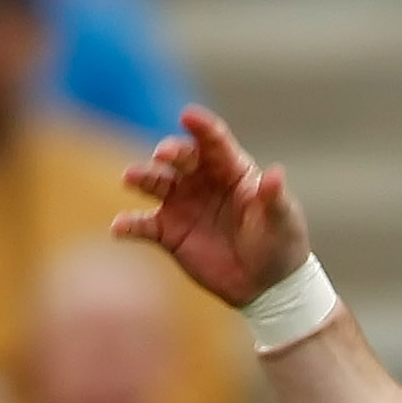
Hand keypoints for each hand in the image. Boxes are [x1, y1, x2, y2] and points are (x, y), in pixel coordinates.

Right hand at [112, 105, 312, 307]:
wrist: (267, 286)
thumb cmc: (280, 244)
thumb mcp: (283, 221)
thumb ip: (275, 198)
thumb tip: (276, 175)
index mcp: (231, 168)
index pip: (213, 140)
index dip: (201, 126)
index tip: (188, 117)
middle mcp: (201, 179)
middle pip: (181, 157)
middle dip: (171, 152)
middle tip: (163, 155)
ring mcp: (182, 203)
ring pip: (156, 182)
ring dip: (142, 177)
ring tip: (130, 178)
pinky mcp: (169, 232)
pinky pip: (144, 225)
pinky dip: (129, 226)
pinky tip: (118, 228)